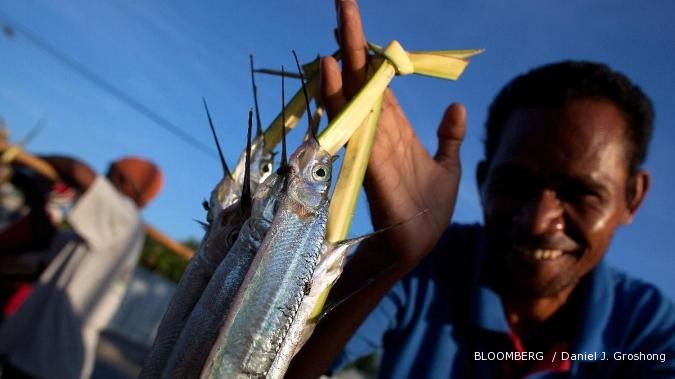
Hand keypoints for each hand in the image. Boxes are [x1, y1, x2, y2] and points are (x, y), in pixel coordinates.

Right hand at [321, 0, 466, 269]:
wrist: (418, 243)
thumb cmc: (429, 208)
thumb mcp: (447, 166)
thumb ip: (450, 137)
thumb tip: (458, 105)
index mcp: (396, 127)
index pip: (380, 81)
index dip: (372, 53)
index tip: (357, 24)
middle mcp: (379, 128)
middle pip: (363, 77)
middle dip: (354, 40)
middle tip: (343, 2)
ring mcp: (370, 139)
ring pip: (353, 91)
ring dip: (344, 57)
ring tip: (337, 22)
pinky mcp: (367, 154)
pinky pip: (350, 118)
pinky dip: (337, 93)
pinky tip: (331, 67)